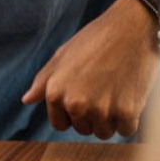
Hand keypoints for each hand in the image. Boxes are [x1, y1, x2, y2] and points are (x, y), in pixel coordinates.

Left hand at [21, 0, 158, 138]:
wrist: (133, 27)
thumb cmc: (96, 38)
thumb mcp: (62, 55)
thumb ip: (43, 81)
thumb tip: (27, 100)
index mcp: (56, 93)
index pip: (61, 124)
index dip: (72, 113)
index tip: (85, 96)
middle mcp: (76, 104)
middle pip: (84, 129)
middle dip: (92, 115)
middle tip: (103, 89)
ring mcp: (102, 110)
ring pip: (105, 133)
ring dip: (111, 119)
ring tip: (116, 91)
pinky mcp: (127, 112)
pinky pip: (126, 130)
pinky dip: (130, 118)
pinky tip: (130, 95)